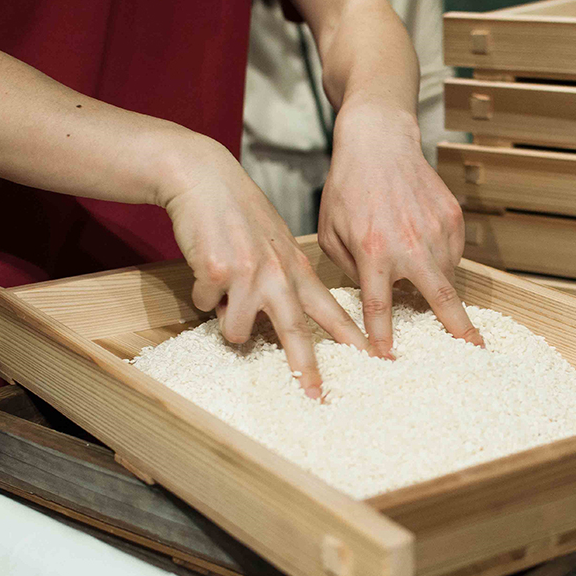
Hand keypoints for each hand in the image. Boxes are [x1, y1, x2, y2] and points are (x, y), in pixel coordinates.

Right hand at [162, 138, 370, 397]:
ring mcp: (248, 276)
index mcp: (297, 269)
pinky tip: (204, 265)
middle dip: (306, 370)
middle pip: (296, 333)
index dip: (352, 339)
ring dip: (226, 320)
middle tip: (316, 396)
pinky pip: (204, 305)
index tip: (374, 362)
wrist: (205, 178)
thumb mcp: (278, 241)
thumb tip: (286, 317)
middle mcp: (278, 275)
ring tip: (223, 292)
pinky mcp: (216, 274)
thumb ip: (288, 277)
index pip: (332, 311)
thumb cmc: (240, 212)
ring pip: (236, 331)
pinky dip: (201, 294)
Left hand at [317, 102, 484, 357]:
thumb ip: (352, 270)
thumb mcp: (333, 233)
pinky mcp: (452, 217)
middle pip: (441, 297)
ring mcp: (437, 229)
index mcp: (373, 250)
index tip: (389, 358)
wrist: (378, 143)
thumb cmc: (348, 189)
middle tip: (473, 350)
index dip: (383, 336)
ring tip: (423, 279)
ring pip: (448, 275)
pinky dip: (440, 261)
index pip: (380, 305)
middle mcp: (410, 243)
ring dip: (439, 288)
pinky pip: (452, 253)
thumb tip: (374, 298)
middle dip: (459, 328)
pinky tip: (422, 248)